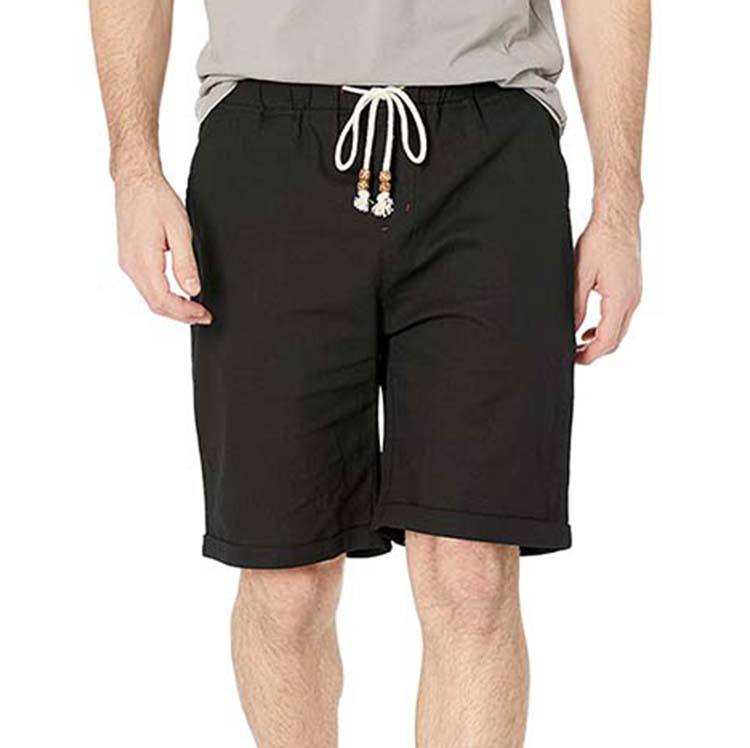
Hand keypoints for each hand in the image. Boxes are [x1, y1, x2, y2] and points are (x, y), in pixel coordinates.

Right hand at [115, 175, 210, 324]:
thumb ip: (185, 263)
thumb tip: (193, 289)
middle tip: (204, 317)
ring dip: (173, 308)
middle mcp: (131, 266)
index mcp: (143, 260)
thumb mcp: (179, 230)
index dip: (185, 312)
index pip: (163, 300)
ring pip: (150, 298)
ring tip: (195, 309)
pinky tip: (178, 296)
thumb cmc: (156, 200)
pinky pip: (146, 287)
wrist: (135, 182)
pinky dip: (164, 297)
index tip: (204, 314)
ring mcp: (128, 264)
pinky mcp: (130, 260)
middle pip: (155, 304)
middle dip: (181, 315)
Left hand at [574, 213, 641, 363]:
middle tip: (573, 356)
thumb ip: (576, 305)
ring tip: (578, 345)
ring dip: (601, 341)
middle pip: (615, 340)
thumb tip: (571, 329)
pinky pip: (622, 317)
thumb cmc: (600, 241)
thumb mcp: (580, 275)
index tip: (574, 360)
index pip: (606, 340)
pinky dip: (607, 328)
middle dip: (595, 353)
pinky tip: (590, 329)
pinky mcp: (633, 289)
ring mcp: (635, 295)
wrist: (618, 218)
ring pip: (620, 330)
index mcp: (620, 299)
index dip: (589, 355)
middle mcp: (632, 300)